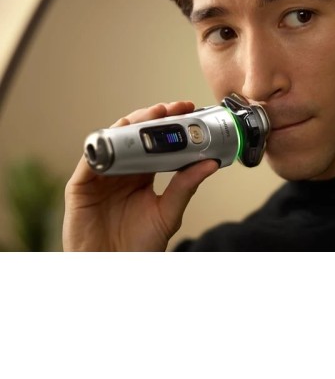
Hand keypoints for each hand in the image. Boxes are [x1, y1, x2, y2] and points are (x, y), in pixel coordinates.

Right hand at [63, 101, 218, 250]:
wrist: (114, 270)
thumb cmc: (139, 245)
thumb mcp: (169, 212)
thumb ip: (186, 186)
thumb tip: (210, 163)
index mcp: (143, 174)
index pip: (157, 141)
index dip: (170, 124)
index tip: (188, 110)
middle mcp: (122, 170)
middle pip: (135, 134)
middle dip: (154, 117)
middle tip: (173, 108)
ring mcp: (101, 175)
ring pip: (114, 140)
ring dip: (131, 124)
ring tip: (151, 116)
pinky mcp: (81, 185)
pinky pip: (90, 160)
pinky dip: (103, 146)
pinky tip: (119, 136)